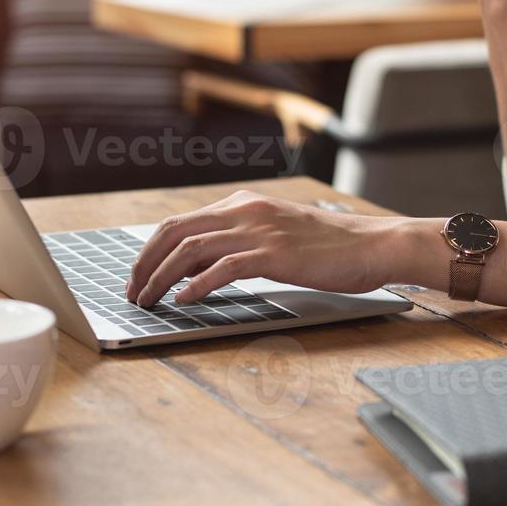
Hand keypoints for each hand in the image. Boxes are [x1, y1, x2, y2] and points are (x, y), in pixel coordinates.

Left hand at [124, 190, 426, 306]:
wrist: (373, 245)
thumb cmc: (331, 248)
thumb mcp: (277, 236)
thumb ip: (239, 244)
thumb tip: (197, 268)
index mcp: (245, 204)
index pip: (181, 222)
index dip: (152, 250)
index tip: (138, 274)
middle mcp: (246, 211)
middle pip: (175, 232)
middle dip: (145, 263)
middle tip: (133, 291)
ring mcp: (260, 231)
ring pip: (192, 250)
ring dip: (161, 277)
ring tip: (148, 300)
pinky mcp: (274, 254)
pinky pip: (223, 268)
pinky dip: (196, 285)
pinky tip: (184, 300)